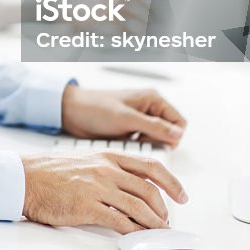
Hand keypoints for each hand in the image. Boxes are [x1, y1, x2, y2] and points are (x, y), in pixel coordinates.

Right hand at [21, 151, 187, 230]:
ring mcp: (98, 187)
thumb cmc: (49, 171)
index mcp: (107, 156)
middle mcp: (106, 169)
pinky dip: (133, 231)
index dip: (171, 182)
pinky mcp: (88, 206)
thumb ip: (107, 169)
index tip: (181, 195)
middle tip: (167, 220)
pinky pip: (120, 221)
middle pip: (149, 189)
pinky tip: (136, 235)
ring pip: (139, 207)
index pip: (150, 166)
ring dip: (153, 222)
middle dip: (163, 209)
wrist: (25, 177)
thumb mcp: (84, 160)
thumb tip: (129, 186)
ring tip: (157, 231)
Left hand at [61, 85, 185, 145]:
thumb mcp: (126, 118)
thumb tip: (178, 135)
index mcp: (153, 100)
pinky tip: (124, 148)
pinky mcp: (129, 131)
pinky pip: (143, 145)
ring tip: (130, 145)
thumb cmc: (95, 108)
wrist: (71, 113)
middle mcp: (149, 109)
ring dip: (147, 148)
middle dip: (158, 144)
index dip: (173, 138)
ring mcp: (139, 121)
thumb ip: (154, 127)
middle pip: (169, 134)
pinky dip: (137, 149)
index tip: (158, 146)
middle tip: (141, 146)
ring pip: (156, 142)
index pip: (179, 123)